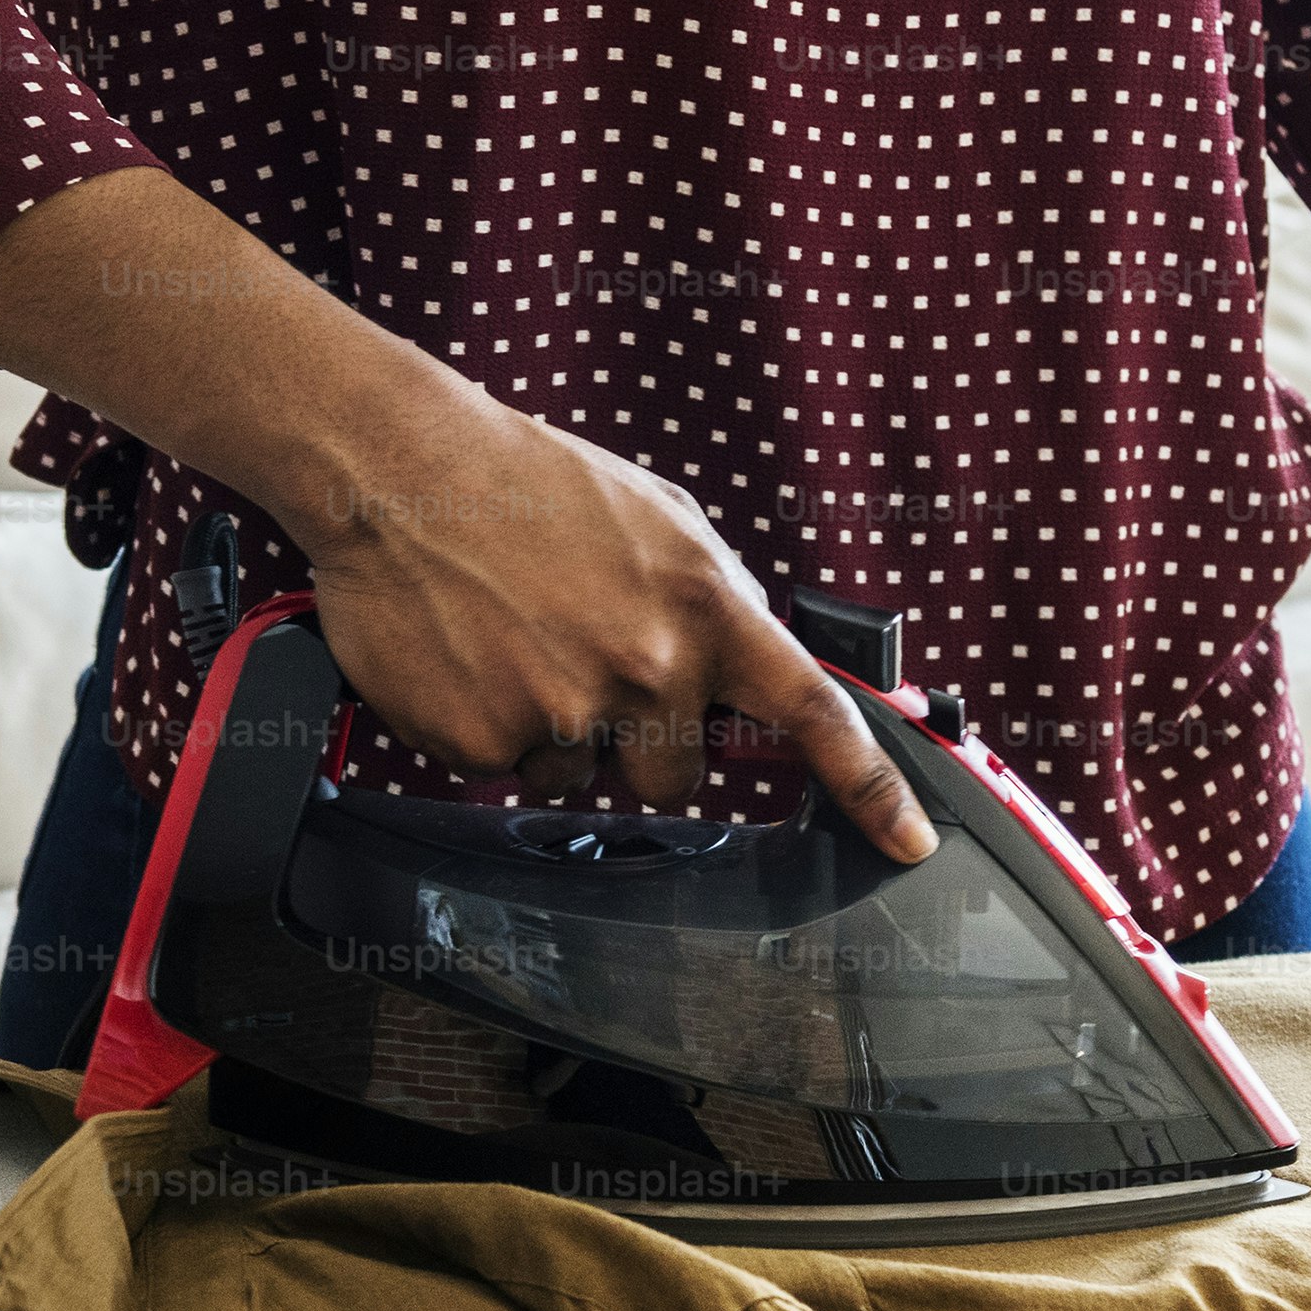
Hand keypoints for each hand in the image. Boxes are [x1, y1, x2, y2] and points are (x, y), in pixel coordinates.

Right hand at [0, 168, 930, 858]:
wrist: (403, 471)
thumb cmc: (526, 485)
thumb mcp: (656, 521)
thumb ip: (710, 604)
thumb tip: (745, 676)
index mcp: (704, 607)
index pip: (812, 715)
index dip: (870, 789)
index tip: (907, 839)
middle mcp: (646, 670)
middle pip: (679, 779)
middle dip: (642, 744)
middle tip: (586, 670)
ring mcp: (565, 715)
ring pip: (579, 778)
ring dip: (554, 730)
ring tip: (512, 642)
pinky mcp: (485, 742)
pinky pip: (502, 770)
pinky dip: (484, 727)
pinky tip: (467, 657)